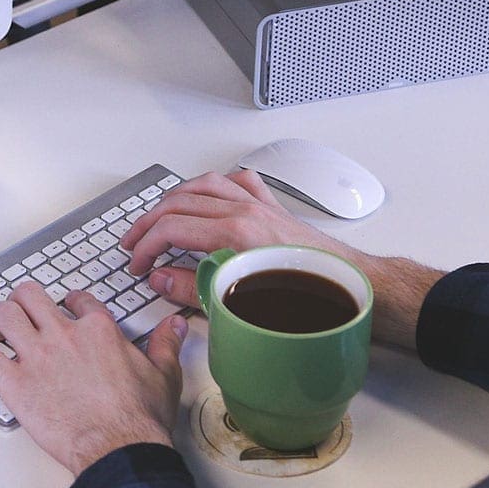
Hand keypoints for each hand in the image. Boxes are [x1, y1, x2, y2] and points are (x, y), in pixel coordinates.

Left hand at [0, 282, 188, 475]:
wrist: (119, 446)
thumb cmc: (138, 418)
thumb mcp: (162, 374)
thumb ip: (165, 344)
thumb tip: (174, 326)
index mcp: (98, 329)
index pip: (77, 300)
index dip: (69, 302)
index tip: (66, 308)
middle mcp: (64, 335)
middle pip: (32, 296)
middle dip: (24, 300)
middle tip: (22, 311)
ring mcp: (37, 356)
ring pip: (5, 315)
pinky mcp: (15, 382)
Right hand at [122, 169, 354, 306]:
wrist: (353, 290)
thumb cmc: (310, 300)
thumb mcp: (239, 304)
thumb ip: (193, 289)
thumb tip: (161, 279)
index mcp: (236, 233)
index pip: (172, 228)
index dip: (146, 247)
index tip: (138, 265)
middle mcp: (247, 211)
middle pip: (180, 202)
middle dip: (150, 222)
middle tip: (135, 243)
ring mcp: (261, 206)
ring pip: (205, 185)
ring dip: (175, 198)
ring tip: (158, 215)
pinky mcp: (274, 209)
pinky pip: (239, 183)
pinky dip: (217, 186)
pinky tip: (209, 196)